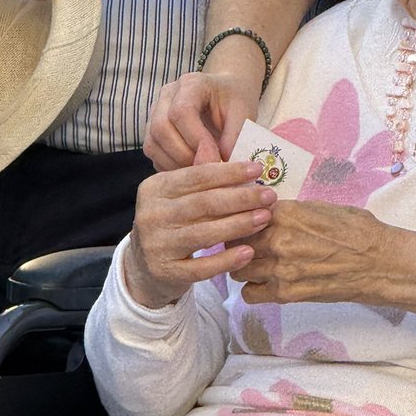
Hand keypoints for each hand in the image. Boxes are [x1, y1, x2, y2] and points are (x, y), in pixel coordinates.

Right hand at [125, 161, 274, 308]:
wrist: (145, 266)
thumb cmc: (172, 222)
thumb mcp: (179, 195)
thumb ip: (199, 174)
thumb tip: (217, 144)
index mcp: (155, 188)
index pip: (196, 176)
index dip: (229, 172)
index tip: (258, 169)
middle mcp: (151, 215)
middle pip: (203, 203)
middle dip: (241, 198)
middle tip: (270, 195)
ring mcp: (156, 245)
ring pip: (204, 234)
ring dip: (239, 225)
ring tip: (266, 218)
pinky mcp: (166, 271)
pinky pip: (202, 267)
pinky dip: (227, 260)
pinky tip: (248, 253)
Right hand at [144, 70, 260, 169]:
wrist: (226, 95)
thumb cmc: (235, 102)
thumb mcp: (244, 114)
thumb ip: (234, 137)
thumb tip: (221, 165)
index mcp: (192, 84)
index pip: (182, 111)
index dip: (196, 138)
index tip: (215, 156)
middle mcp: (168, 95)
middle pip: (161, 128)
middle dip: (184, 154)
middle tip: (207, 169)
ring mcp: (155, 112)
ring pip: (152, 142)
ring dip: (175, 163)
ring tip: (200, 172)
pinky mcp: (152, 130)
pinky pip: (153, 153)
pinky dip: (169, 166)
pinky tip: (190, 171)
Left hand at [238, 199, 415, 318]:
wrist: (381, 263)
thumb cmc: (359, 231)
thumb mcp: (323, 208)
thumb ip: (291, 212)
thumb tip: (270, 212)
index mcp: (286, 213)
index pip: (241, 213)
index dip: (238, 217)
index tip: (239, 220)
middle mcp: (277, 239)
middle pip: (233, 241)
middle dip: (235, 241)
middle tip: (242, 243)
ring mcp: (280, 268)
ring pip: (236, 268)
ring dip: (242, 265)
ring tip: (254, 263)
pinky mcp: (286, 294)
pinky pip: (250, 294)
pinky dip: (253, 289)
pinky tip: (264, 284)